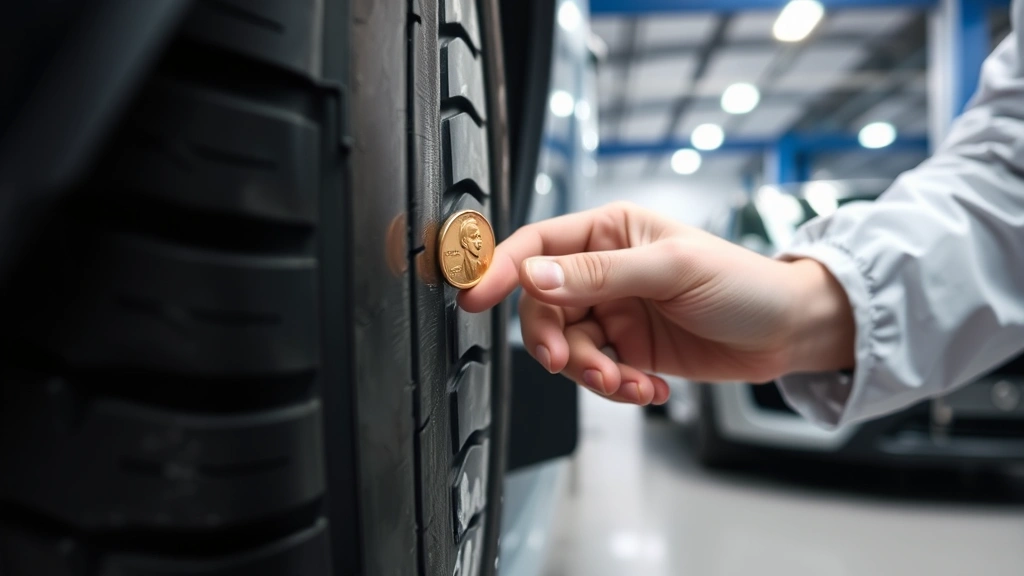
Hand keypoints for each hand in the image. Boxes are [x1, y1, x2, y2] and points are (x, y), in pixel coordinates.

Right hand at [458, 202, 854, 405]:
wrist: (788, 332)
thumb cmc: (742, 282)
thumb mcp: (671, 269)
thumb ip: (597, 274)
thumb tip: (534, 276)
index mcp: (609, 232)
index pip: (537, 245)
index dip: (501, 269)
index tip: (474, 296)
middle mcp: (603, 270)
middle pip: (543, 306)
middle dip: (554, 341)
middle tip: (570, 363)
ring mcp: (615, 312)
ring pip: (568, 347)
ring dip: (590, 372)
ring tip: (627, 381)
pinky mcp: (628, 349)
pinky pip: (597, 372)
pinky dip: (615, 387)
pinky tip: (649, 387)